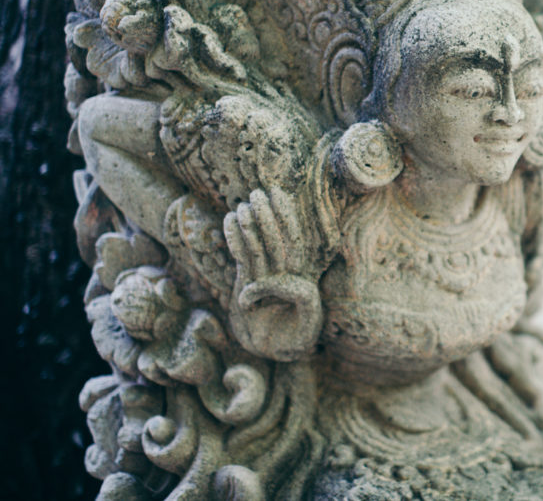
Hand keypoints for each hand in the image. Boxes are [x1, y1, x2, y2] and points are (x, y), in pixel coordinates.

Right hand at [223, 187, 321, 360]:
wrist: (278, 351)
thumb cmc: (296, 338)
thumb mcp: (309, 320)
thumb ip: (300, 297)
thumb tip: (272, 282)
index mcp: (303, 276)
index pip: (294, 243)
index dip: (286, 221)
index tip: (275, 205)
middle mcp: (285, 273)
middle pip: (276, 239)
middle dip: (268, 217)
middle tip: (257, 194)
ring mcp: (266, 276)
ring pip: (260, 246)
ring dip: (252, 224)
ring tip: (243, 205)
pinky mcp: (249, 282)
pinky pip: (243, 257)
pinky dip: (236, 240)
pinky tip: (230, 219)